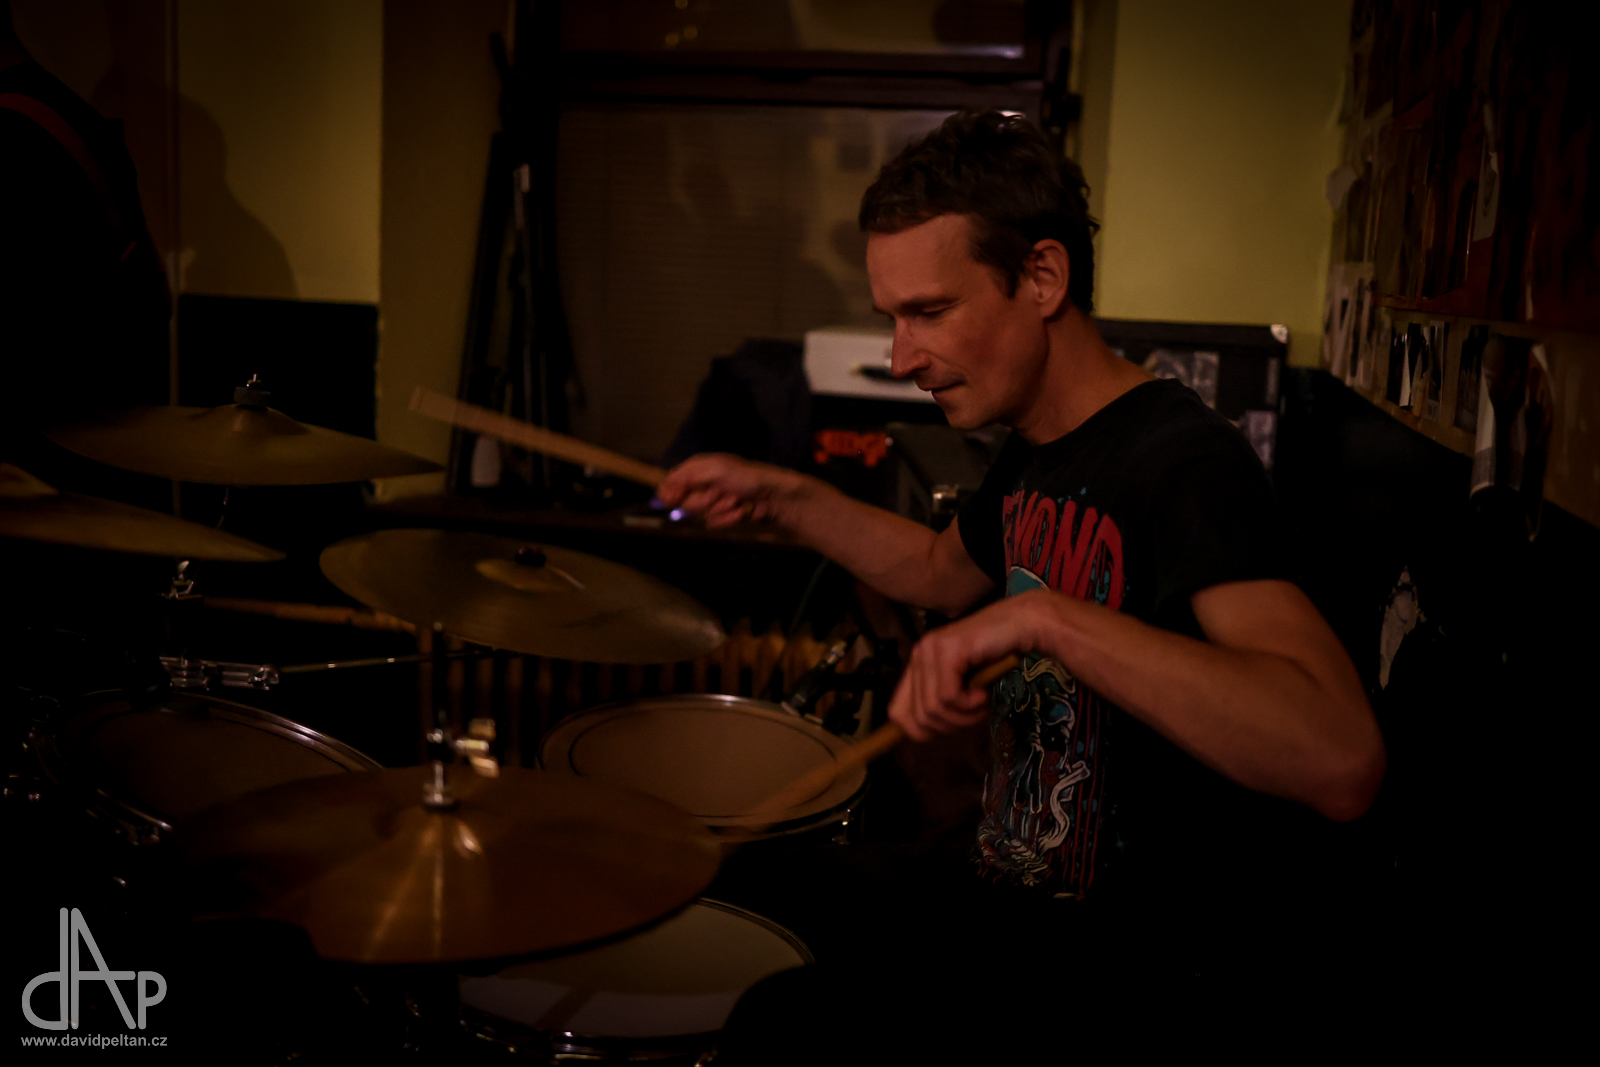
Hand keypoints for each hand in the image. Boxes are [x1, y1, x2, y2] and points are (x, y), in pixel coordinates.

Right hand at [656, 453, 812, 528]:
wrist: (774, 497)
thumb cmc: (746, 477)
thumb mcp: (714, 469)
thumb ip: (686, 476)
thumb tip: (662, 488)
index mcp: (699, 468)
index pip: (672, 482)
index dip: (671, 492)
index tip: (671, 500)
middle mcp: (704, 484)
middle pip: (685, 502)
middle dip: (703, 501)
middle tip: (720, 494)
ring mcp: (714, 501)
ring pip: (701, 515)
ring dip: (719, 509)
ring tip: (735, 501)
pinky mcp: (724, 516)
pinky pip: (714, 524)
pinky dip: (728, 519)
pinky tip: (740, 512)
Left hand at [887, 590, 1062, 740]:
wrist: (1020, 625)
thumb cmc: (995, 657)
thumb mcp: (962, 686)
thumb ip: (940, 702)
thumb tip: (921, 734)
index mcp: (917, 664)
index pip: (897, 712)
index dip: (920, 730)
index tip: (951, 727)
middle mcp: (918, 655)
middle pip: (918, 717)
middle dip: (950, 726)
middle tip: (974, 714)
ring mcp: (930, 650)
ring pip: (933, 708)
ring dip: (964, 716)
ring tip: (981, 703)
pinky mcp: (947, 650)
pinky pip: (948, 697)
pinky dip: (970, 704)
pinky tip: (983, 693)